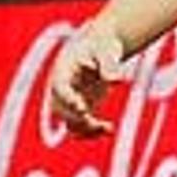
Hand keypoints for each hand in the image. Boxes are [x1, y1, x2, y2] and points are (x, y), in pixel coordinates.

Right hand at [46, 20, 129, 135]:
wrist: (101, 47)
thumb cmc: (102, 45)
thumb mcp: (105, 50)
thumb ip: (109, 64)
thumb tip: (117, 81)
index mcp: (63, 71)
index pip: (60, 88)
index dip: (68, 99)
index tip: (82, 107)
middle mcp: (63, 88)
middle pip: (61, 109)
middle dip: (76, 118)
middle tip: (94, 121)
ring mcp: (72, 100)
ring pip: (71, 122)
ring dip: (86, 129)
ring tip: (108, 127)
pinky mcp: (83, 108)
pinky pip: (83, 126)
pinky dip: (94, 132)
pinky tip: (110, 129)